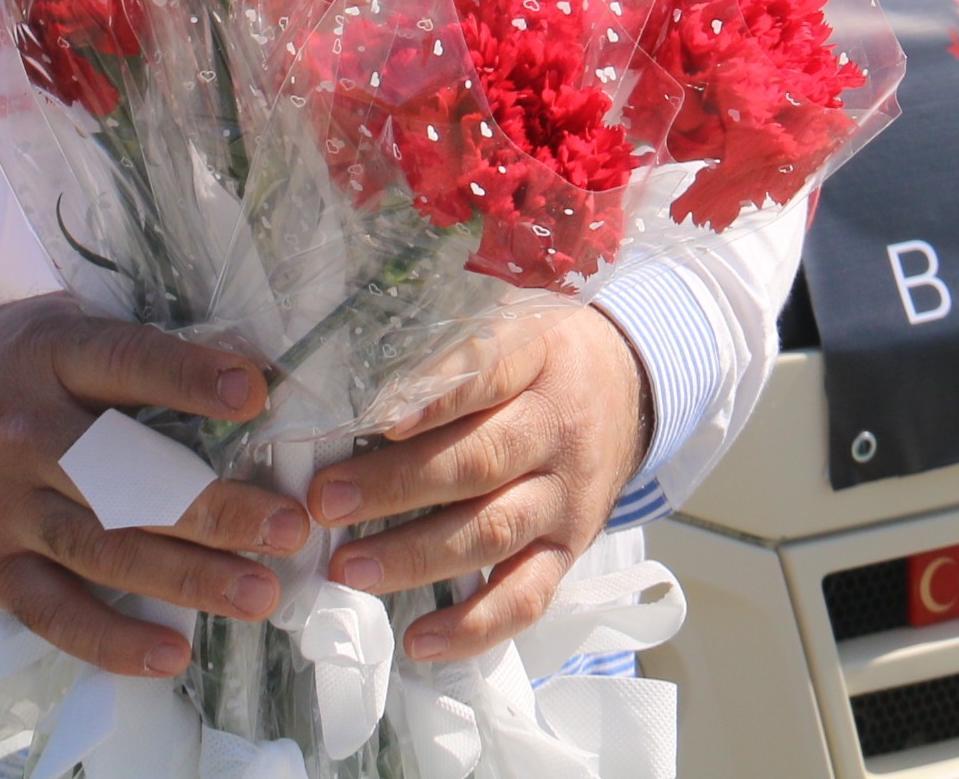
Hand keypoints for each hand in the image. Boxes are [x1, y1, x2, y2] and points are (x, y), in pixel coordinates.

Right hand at [0, 296, 314, 676]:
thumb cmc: (10, 363)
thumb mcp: (62, 325)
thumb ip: (139, 349)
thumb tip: (254, 368)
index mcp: (48, 354)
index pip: (124, 362)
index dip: (188, 378)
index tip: (256, 394)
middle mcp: (20, 429)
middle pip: (123, 474)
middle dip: (212, 507)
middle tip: (287, 528)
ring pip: (102, 548)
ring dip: (187, 577)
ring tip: (258, 593)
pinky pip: (54, 612)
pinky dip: (112, 639)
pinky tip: (172, 652)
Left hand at [305, 304, 649, 664]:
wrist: (632, 386)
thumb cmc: (543, 355)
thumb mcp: (508, 319)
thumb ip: (445, 345)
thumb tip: (351, 381)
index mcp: (536, 357)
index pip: (487, 372)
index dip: (434, 398)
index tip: (378, 419)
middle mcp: (556, 428)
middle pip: (477, 462)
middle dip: (395, 486)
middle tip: (326, 502)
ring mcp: (565, 496)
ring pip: (492, 531)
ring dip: (415, 556)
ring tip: (349, 568)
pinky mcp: (570, 549)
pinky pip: (526, 597)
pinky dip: (473, 626)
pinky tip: (420, 640)